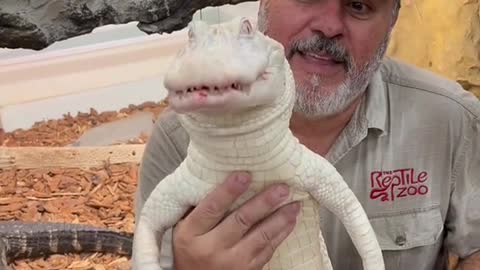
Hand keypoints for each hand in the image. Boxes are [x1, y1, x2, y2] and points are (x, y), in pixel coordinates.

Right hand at [172, 171, 300, 269]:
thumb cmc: (189, 251)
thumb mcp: (183, 230)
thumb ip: (199, 209)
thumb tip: (221, 176)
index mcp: (191, 234)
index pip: (211, 208)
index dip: (228, 191)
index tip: (244, 175)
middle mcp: (211, 249)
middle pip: (240, 221)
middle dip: (264, 203)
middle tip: (281, 188)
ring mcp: (231, 263)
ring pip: (259, 237)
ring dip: (280, 219)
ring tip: (294, 204)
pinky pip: (267, 251)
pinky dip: (280, 235)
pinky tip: (290, 222)